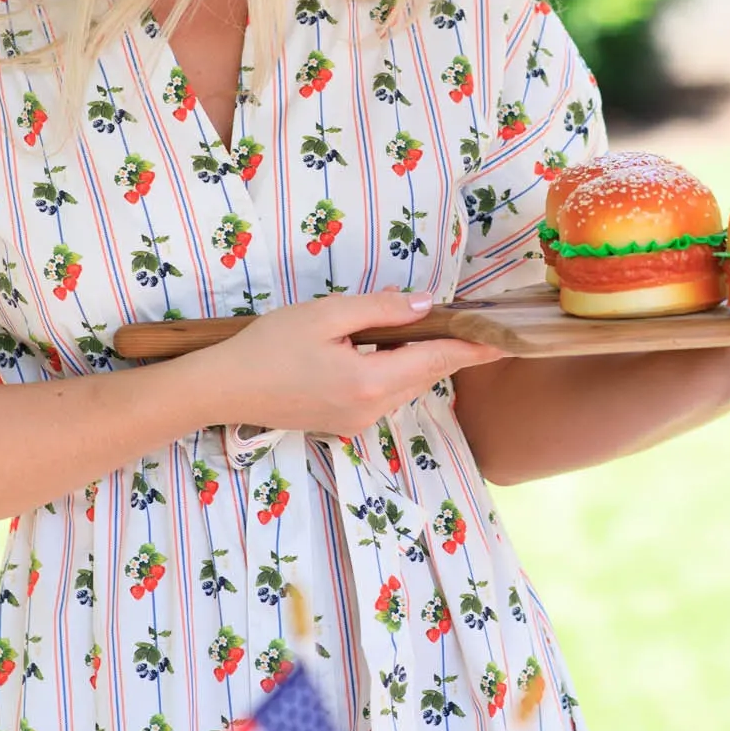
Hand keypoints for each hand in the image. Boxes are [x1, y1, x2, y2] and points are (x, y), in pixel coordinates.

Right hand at [181, 289, 504, 433]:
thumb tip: (425, 305)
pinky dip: (396, 371)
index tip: (504, 338)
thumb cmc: (268, 345)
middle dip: (450, 349)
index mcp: (370, 382)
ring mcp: (358, 422)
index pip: (435, 360)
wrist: (224, 388)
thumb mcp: (326, 315)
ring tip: (433, 329)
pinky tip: (387, 350)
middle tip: (475, 323)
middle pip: (425, 375)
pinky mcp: (345, 424)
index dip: (471, 347)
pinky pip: (385, 394)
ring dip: (421, 360)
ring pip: (406, 387)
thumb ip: (380, 310)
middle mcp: (371, 409)